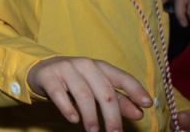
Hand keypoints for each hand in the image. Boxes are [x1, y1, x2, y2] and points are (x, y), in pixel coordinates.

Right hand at [29, 55, 148, 131]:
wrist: (41, 70)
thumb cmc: (76, 82)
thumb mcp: (97, 89)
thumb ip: (119, 101)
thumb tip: (139, 113)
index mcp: (101, 67)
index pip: (122, 77)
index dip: (136, 90)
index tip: (147, 104)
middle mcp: (85, 64)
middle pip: (105, 92)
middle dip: (112, 116)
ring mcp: (65, 68)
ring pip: (83, 95)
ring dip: (90, 117)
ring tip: (93, 131)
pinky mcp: (48, 76)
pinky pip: (59, 94)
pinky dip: (67, 108)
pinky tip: (73, 119)